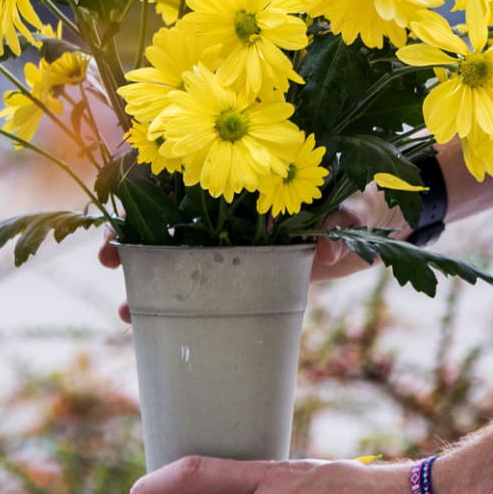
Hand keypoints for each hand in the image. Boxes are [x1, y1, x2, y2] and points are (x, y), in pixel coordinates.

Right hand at [102, 182, 410, 317]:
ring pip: (174, 255)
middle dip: (128, 234)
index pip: (183, 169)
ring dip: (142, 278)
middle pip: (164, 216)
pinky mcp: (247, 274)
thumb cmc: (368, 199)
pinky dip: (172, 305)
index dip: (145, 180)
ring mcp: (236, 243)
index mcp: (247, 177)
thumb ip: (342, 224)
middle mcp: (233, 209)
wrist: (385, 223)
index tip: (120, 197)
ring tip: (125, 309)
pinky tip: (149, 324)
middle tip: (107, 257)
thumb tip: (330, 251)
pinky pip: (202, 289)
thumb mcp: (356, 207)